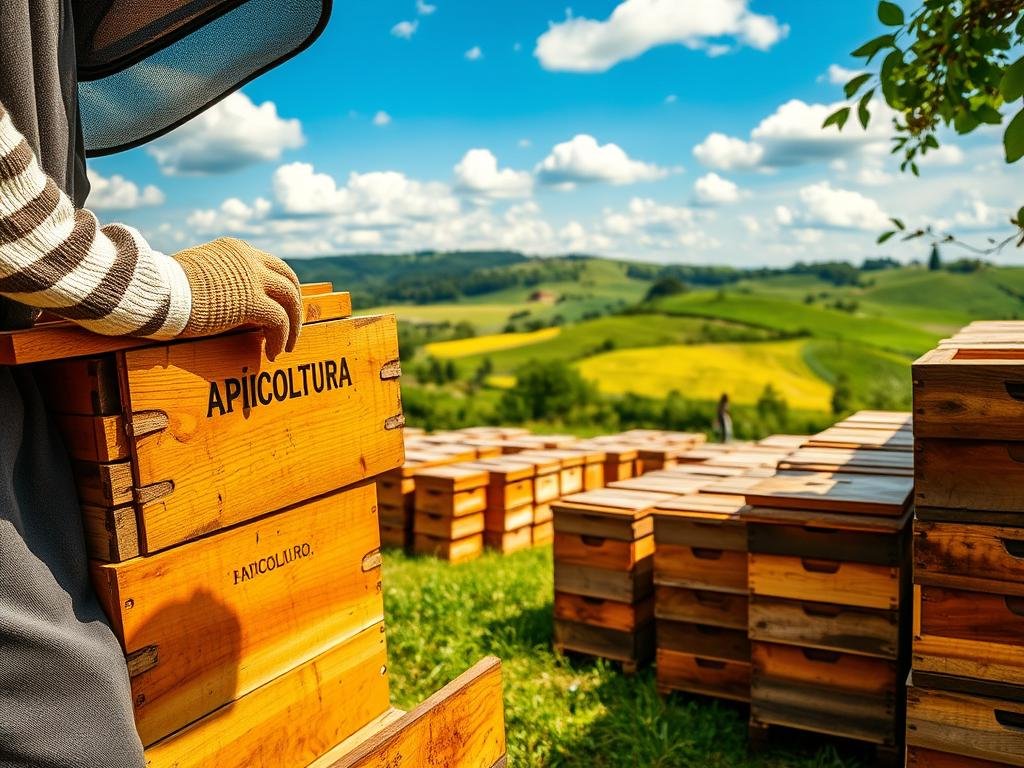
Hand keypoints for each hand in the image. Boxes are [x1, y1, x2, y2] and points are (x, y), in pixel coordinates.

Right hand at [173, 238, 300, 359]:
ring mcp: (253, 279)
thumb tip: (218, 299)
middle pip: (288, 279)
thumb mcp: (195, 273)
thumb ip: (215, 280)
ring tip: (287, 346)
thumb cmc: (164, 288)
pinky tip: (272, 354)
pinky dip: (281, 339)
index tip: (280, 308)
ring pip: (291, 300)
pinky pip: (279, 321)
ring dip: (293, 326)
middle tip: (292, 328)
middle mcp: (248, 259)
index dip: (279, 288)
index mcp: (235, 250)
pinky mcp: (253, 301)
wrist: (156, 292)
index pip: (269, 265)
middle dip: (294, 305)